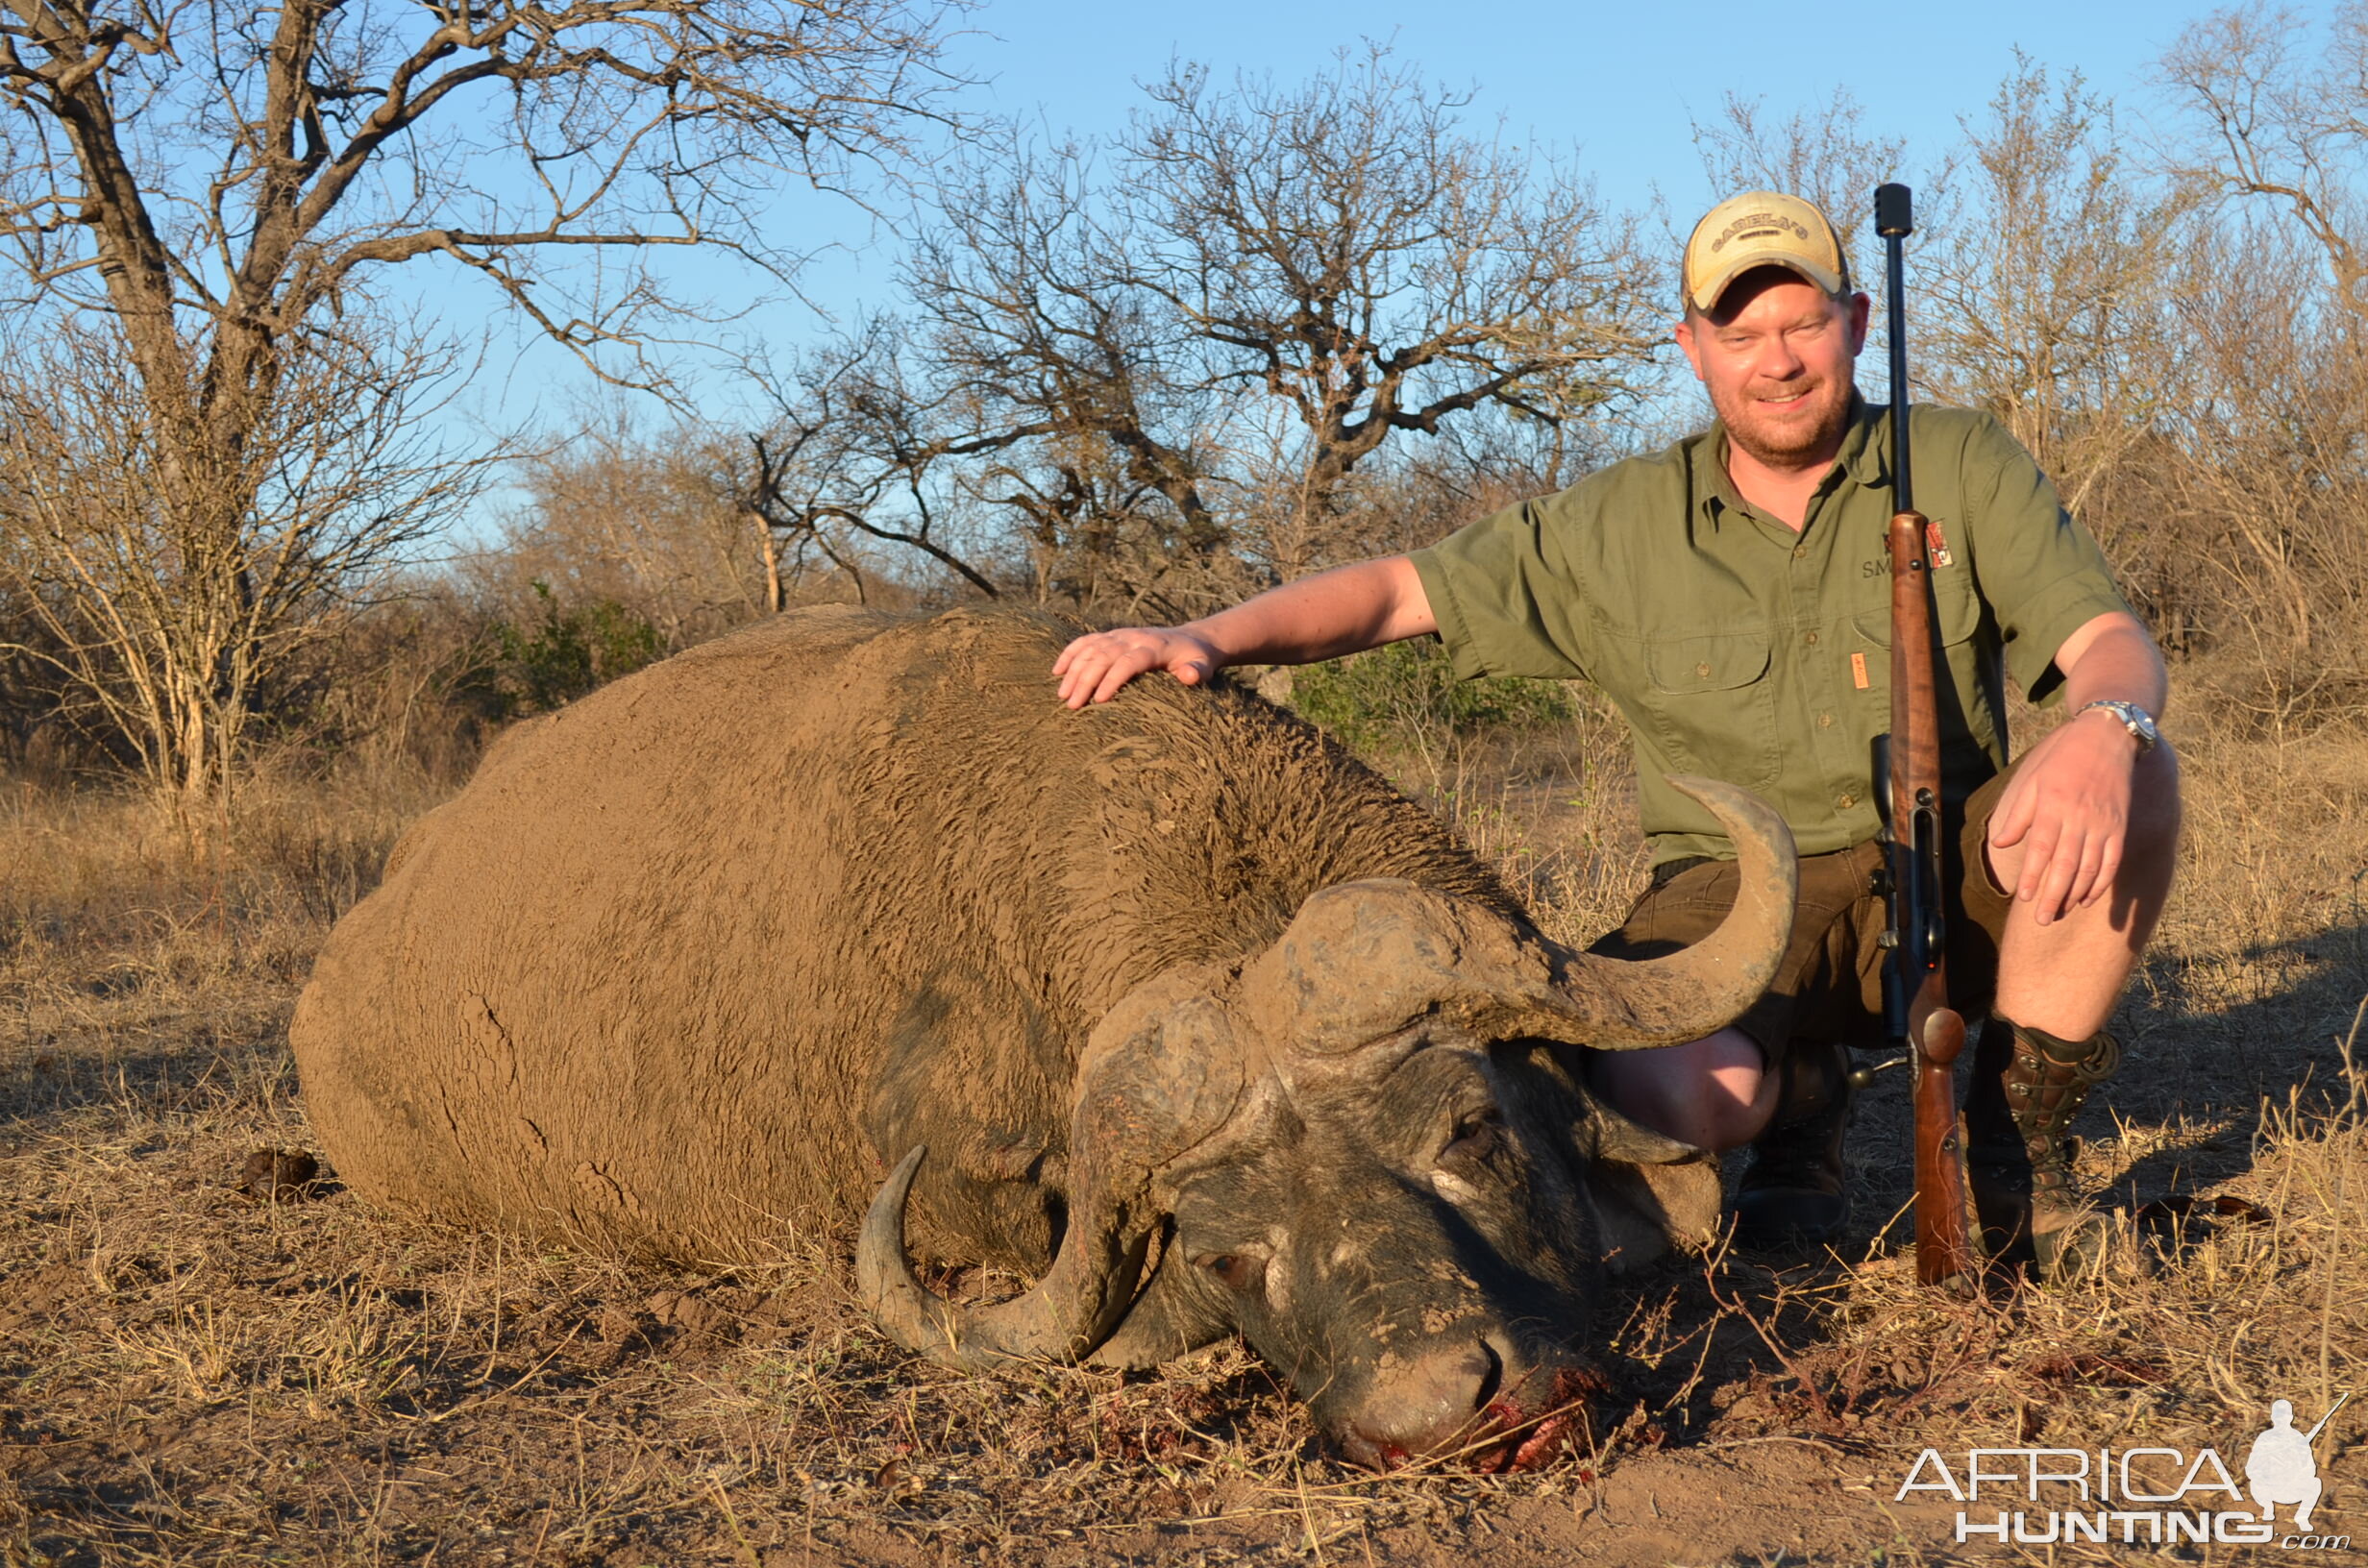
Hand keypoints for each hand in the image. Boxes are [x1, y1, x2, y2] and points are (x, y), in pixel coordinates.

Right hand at [1053, 626, 1223, 708]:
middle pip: (1104, 656)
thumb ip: (1197, 671)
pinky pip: (1086, 641)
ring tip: (1063, 695)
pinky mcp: (1112, 636)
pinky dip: (1070, 653)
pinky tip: (1057, 671)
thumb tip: (1188, 675)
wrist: (1192, 639)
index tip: (1100, 701)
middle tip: (1072, 705)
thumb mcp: (1204, 666)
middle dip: (1086, 680)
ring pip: (1091, 648)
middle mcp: (1133, 637)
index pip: (1128, 661)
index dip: (1113, 679)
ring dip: (1074, 670)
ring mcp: (1120, 635)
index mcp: (1154, 646)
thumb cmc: (1197, 659)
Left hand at [1984, 709, 2143, 925]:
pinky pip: (2112, 862)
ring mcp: (2103, 824)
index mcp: (2053, 806)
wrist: (2107, 739)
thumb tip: (1999, 843)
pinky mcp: (2120, 827)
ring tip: (2059, 913)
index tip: (2024, 898)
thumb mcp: (2032, 781)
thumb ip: (2018, 815)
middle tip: (2042, 920)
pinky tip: (2087, 899)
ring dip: (2074, 895)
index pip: (2041, 848)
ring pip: (2090, 868)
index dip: (2033, 876)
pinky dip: (2101, 884)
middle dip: (2053, 895)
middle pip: (2066, 865)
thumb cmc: (2063, 760)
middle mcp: (2079, 818)